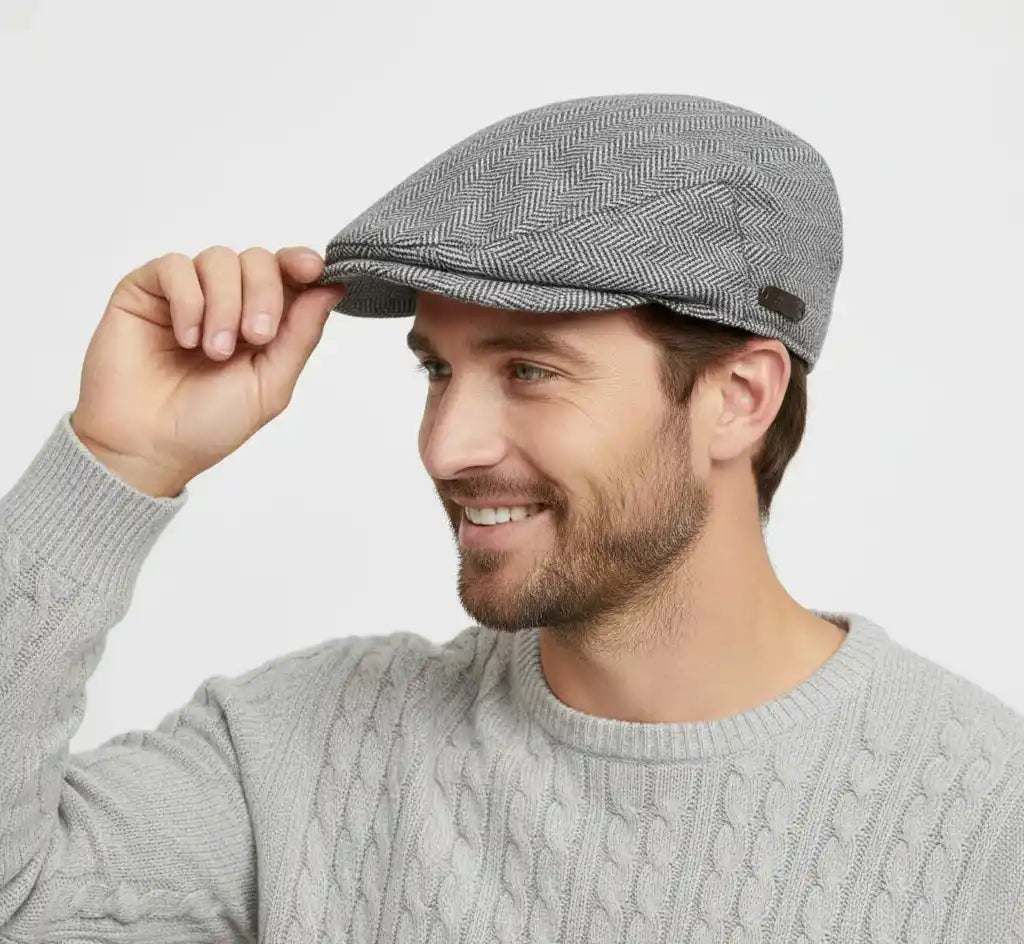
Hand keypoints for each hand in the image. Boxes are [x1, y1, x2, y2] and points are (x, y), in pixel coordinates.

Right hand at [69, 245, 345, 496]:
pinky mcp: (146, 290)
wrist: (148, 446)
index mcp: (261, 320)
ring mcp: (187, 292)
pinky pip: (175, 266)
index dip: (302, 263)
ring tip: (214, 351)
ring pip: (219, 258)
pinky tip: (186, 338)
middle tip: (255, 337)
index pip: (288, 274)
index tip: (314, 271)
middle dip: (265, 294)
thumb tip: (333, 288)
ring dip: (225, 304)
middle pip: (258, 259)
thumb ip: (301, 334)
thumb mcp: (271, 384)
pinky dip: (188, 300)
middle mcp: (226, 300)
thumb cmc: (208, 424)